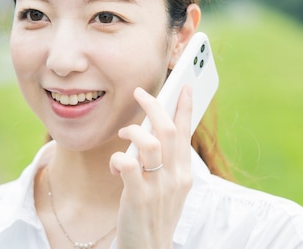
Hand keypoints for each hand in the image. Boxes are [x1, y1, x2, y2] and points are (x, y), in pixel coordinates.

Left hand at [109, 85, 193, 248]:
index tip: (184, 86)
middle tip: (140, 93)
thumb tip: (152, 134)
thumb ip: (165, 164)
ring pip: (151, 142)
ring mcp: (159, 187)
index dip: (185, 107)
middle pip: (169, 130)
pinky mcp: (139, 197)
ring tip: (123, 133)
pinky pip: (128, 164)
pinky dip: (118, 158)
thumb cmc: (154, 217)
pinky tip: (116, 166)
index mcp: (184, 174)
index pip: (186, 133)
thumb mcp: (168, 189)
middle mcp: (176, 178)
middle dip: (155, 105)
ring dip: (133, 131)